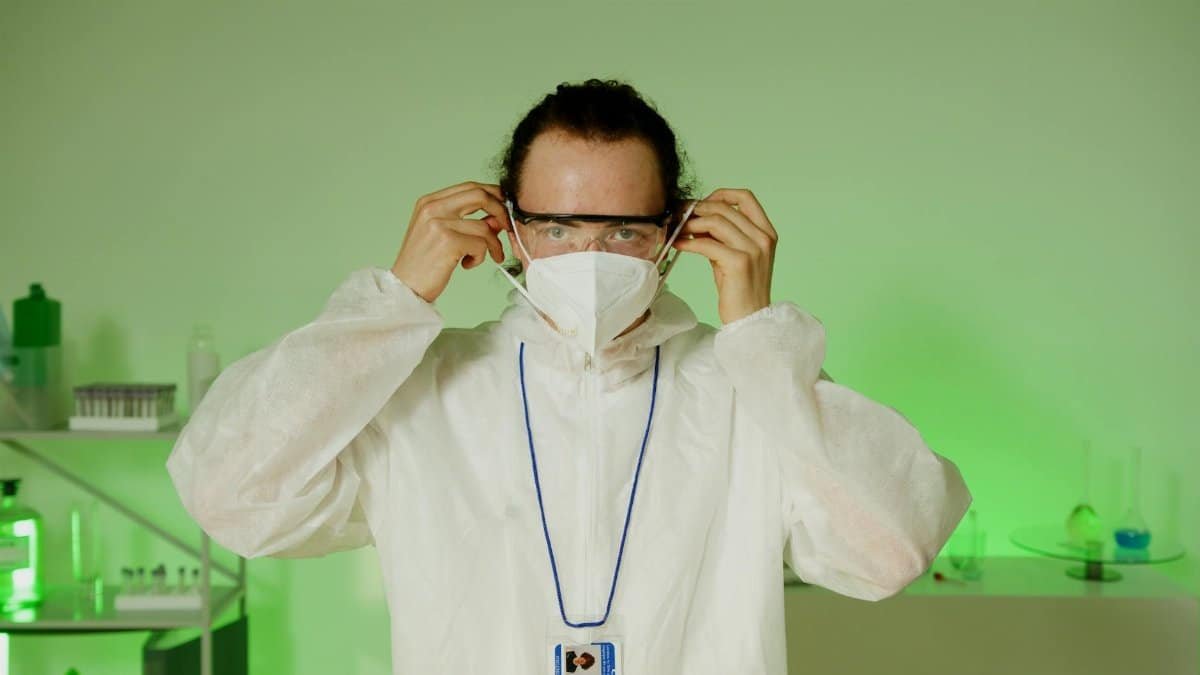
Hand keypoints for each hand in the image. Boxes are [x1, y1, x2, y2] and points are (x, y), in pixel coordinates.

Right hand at [391, 181, 509, 302]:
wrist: (405, 287)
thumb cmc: (423, 263)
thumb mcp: (443, 235)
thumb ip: (467, 222)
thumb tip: (498, 218)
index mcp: (429, 202)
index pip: (470, 187)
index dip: (493, 195)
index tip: (504, 208)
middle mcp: (433, 208)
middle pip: (480, 195)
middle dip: (501, 211)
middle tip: (508, 227)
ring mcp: (439, 223)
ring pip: (485, 226)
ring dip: (493, 244)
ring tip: (486, 256)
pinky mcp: (448, 242)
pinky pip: (481, 245)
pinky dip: (480, 257)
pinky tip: (466, 265)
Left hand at [672, 188, 776, 323]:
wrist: (749, 318)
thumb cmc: (739, 288)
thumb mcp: (734, 254)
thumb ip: (722, 235)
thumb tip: (694, 218)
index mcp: (767, 232)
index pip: (745, 197)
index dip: (720, 194)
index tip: (702, 204)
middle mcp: (763, 238)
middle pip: (725, 208)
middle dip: (698, 208)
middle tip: (679, 215)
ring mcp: (753, 249)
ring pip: (715, 221)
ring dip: (691, 223)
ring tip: (678, 229)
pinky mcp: (739, 262)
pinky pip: (707, 244)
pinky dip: (688, 242)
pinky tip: (678, 245)